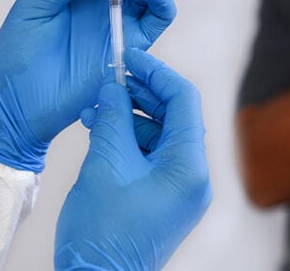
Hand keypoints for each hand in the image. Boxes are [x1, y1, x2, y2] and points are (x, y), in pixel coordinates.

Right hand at [55, 50, 212, 270]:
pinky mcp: (164, 200)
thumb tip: (114, 87)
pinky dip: (128, 141)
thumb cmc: (101, 231)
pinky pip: (151, 158)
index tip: (129, 57)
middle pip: (174, 116)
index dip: (156, 73)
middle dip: (140, 94)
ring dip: (129, 117)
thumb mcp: (104, 164)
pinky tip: (100, 130)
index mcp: (189, 167)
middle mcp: (193, 178)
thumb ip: (113, 118)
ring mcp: (180, 191)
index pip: (184, 100)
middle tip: (110, 78)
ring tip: (96, 107)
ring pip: (159, 136)